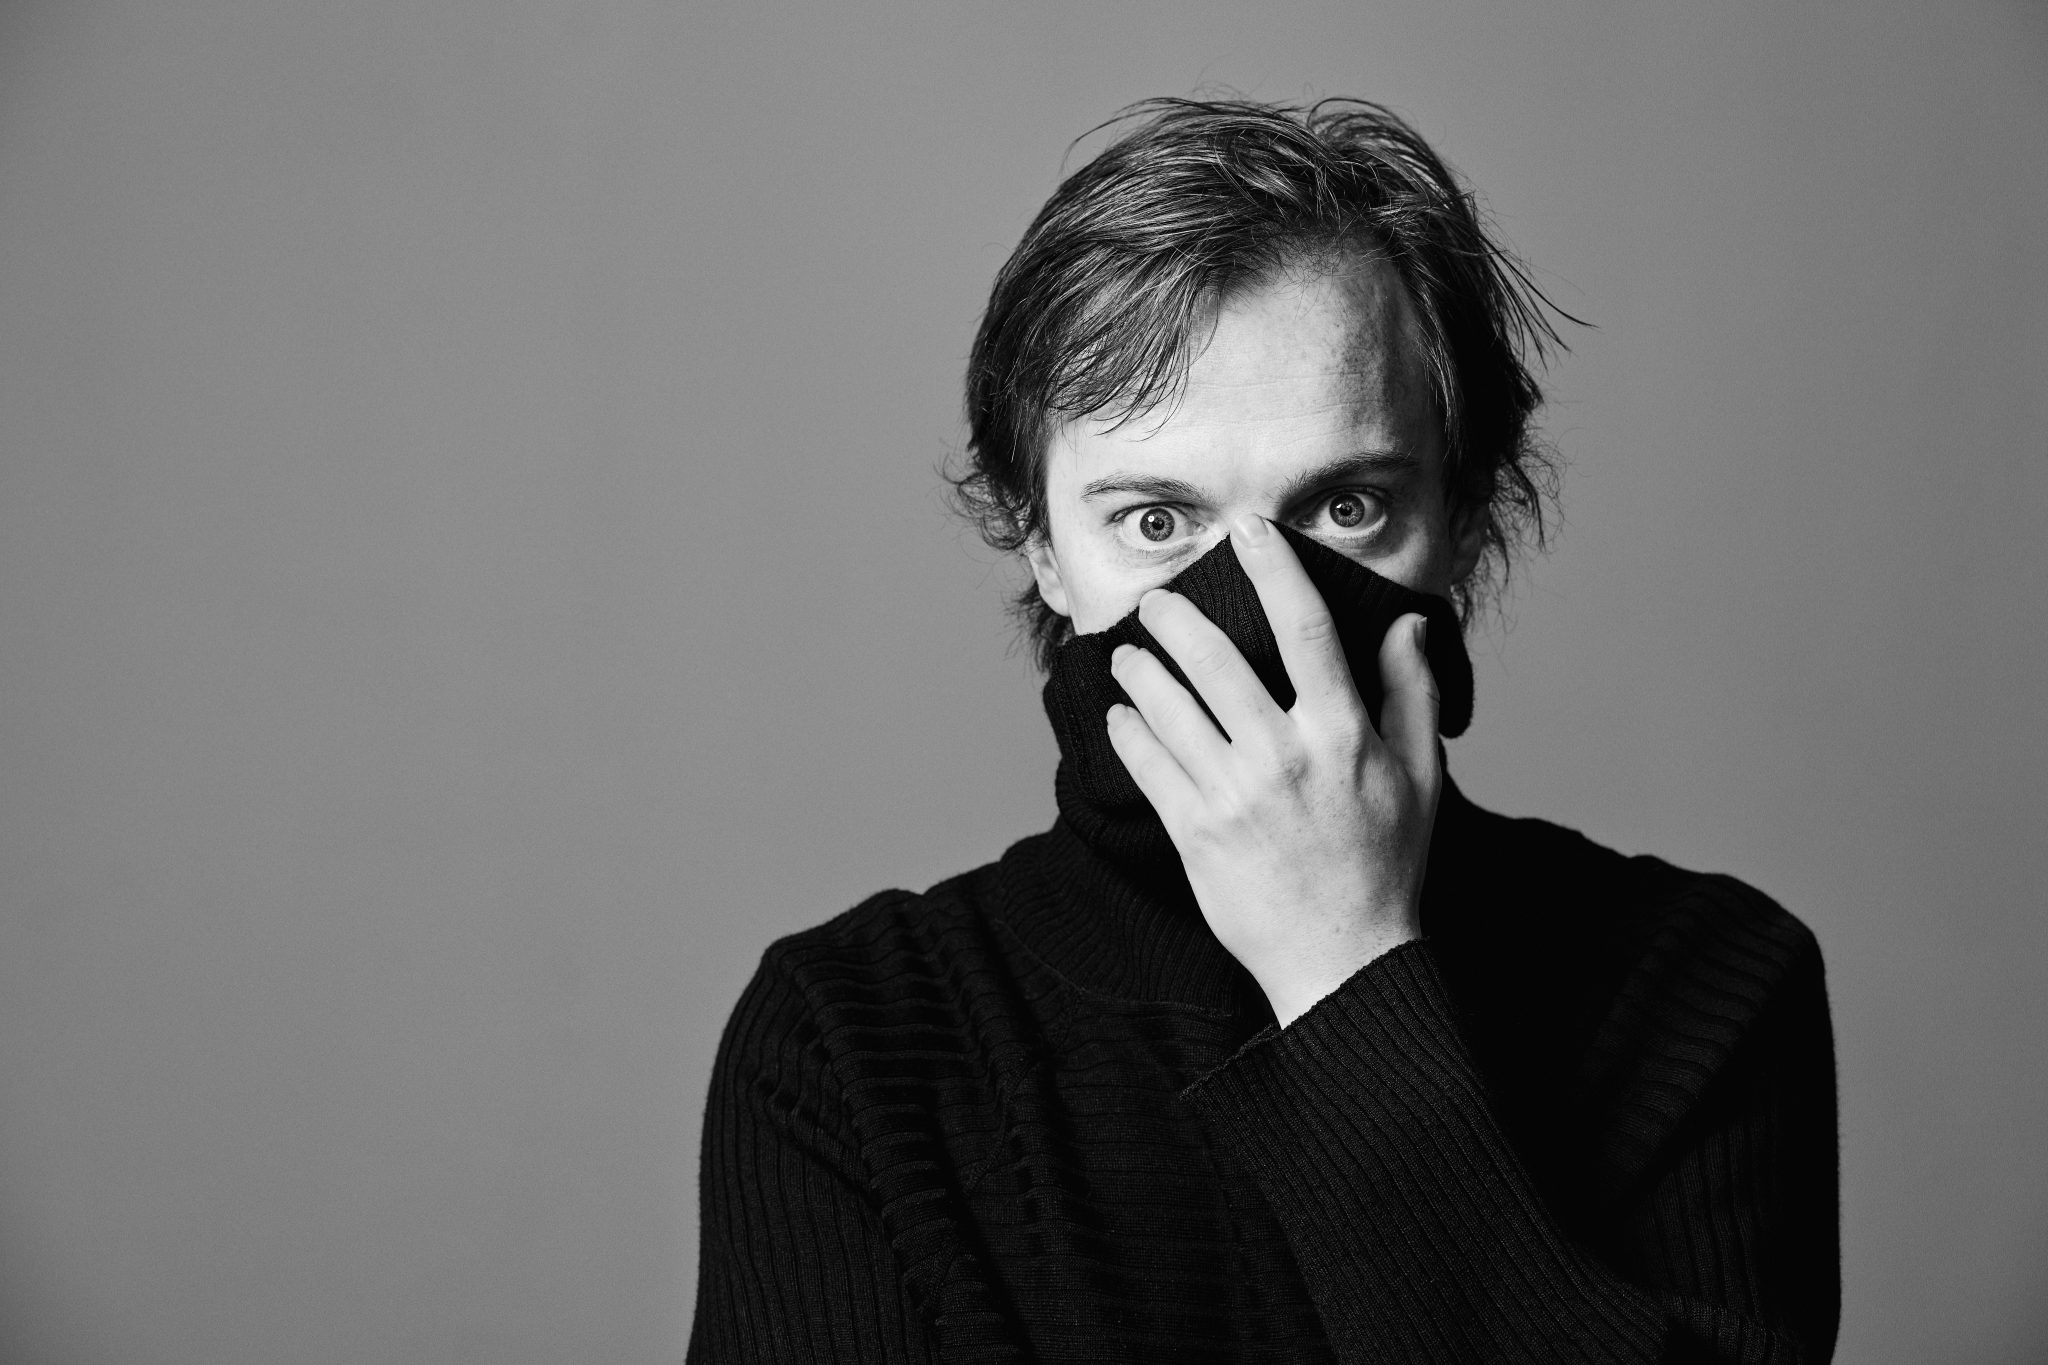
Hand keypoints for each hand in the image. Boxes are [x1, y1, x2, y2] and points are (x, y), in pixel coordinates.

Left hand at [1104, 514, 1443, 1026]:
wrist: (1343, 958)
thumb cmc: (1386, 865)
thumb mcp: (1420, 777)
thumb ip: (1413, 694)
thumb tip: (1406, 625)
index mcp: (1343, 734)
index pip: (1306, 628)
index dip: (1275, 569)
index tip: (1250, 532)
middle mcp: (1285, 756)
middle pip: (1215, 659)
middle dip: (1175, 618)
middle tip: (1156, 601)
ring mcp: (1234, 795)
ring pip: (1168, 706)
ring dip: (1139, 670)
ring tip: (1126, 655)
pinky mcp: (1195, 832)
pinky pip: (1147, 764)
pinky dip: (1128, 730)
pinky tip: (1123, 713)